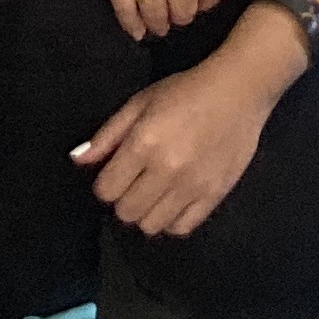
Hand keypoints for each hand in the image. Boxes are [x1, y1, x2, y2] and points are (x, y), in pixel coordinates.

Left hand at [75, 51, 279, 234]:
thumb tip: (78, 160)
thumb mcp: (140, 102)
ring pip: (151, 225)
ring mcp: (192, 186)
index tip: (117, 172)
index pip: (106, 190)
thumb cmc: (185, 91)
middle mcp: (166, 170)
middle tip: (136, 181)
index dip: (106, 183)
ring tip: (155, 192)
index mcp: (143, 143)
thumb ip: (108, 134)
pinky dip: (172, 220)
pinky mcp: (215, 195)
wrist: (239, 90)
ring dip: (147, 212)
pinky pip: (181, 228)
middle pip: (126, 212)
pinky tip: (174, 201)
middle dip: (124, 198)